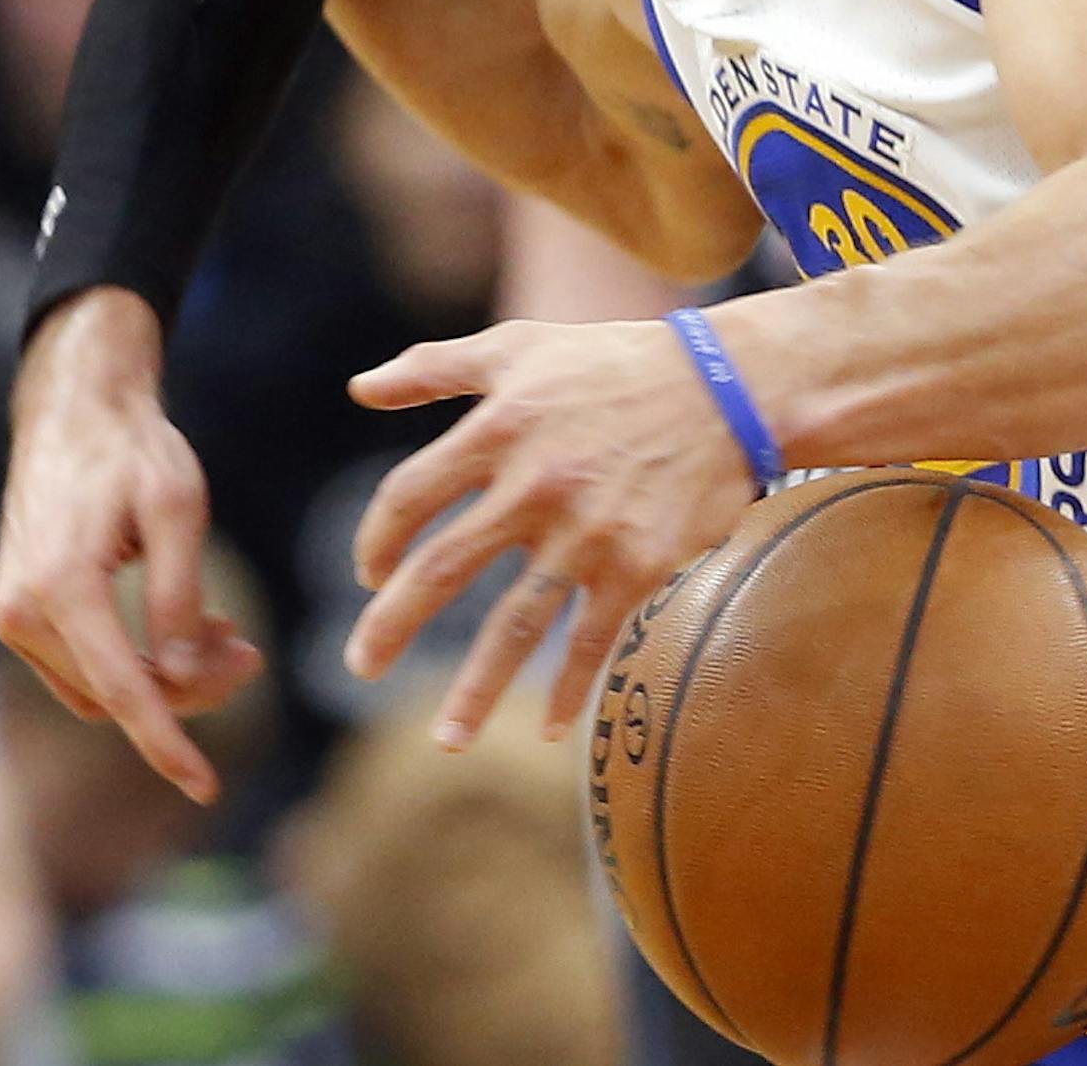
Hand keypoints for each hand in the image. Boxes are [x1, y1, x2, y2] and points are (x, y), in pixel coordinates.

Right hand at [0, 290, 263, 804]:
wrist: (76, 411)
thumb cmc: (134, 450)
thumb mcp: (177, 509)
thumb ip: (180, 594)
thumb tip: (187, 675)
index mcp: (61, 587)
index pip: (123, 691)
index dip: (167, 743)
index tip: (206, 787)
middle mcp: (22, 613)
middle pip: (116, 695)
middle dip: (188, 691)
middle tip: (252, 655)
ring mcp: (13, 616)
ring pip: (100, 687)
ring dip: (166, 678)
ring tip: (230, 637)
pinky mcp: (20, 612)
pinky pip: (84, 664)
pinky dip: (137, 660)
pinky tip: (190, 626)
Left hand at [345, 319, 755, 748]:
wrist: (727, 388)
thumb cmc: (614, 363)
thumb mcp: (521, 347)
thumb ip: (436, 366)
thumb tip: (360, 388)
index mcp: (500, 427)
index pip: (409, 496)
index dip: (378, 539)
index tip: (371, 572)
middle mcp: (535, 482)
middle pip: (441, 569)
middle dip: (392, 626)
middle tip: (361, 666)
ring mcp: (587, 529)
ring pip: (514, 625)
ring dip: (476, 689)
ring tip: (446, 739)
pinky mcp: (638, 562)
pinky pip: (591, 640)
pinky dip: (568, 689)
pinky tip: (550, 729)